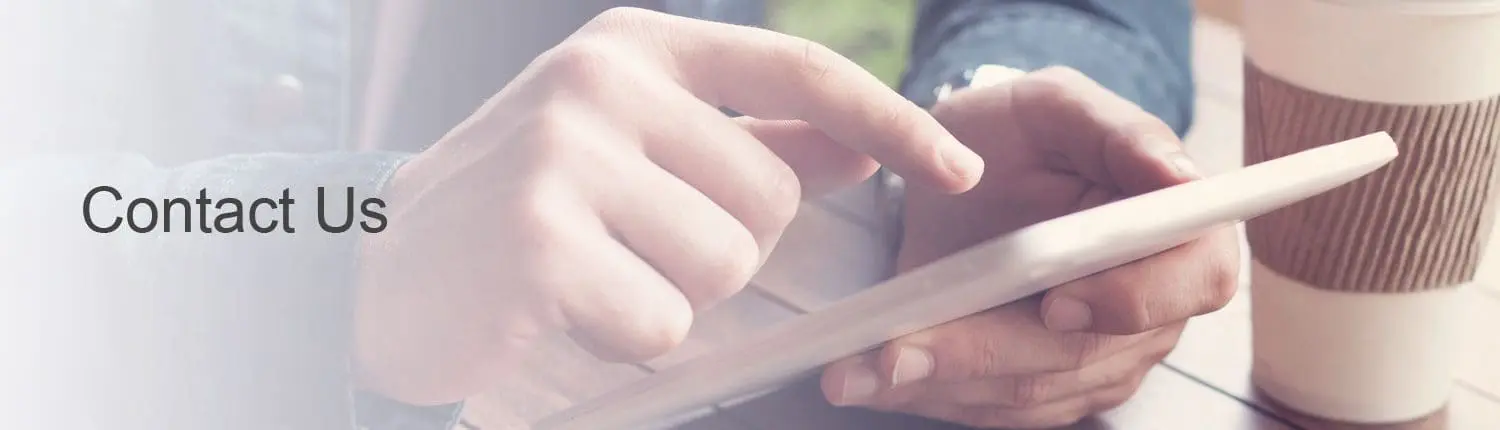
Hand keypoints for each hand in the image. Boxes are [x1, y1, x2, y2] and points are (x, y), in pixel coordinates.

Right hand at [350, 7, 984, 404]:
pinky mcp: (539, 239)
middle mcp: (601, 83)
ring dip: (675, 296)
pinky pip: (662, 322)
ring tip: (597, 274)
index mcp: (634, 49)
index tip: (956, 165)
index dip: (892, 119)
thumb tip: (856, 144)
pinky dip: (627, 339)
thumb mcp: (629, 147)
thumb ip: (744, 142)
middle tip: (634, 246)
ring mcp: (564, 155)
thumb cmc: (522, 209)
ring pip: (723, 263)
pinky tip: (567, 310)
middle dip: (723, 247)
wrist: (379, 268)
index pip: (799, 72)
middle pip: (768, 198)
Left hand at [820, 67, 1239, 427]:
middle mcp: (1156, 306)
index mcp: (1181, 230)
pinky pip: (994, 409)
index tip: (1054, 302)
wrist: (963, 173)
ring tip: (863, 365)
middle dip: (986, 352)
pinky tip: (872, 376)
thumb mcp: (1055, 105)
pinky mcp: (1048, 389)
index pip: (1194, 280)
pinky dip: (930, 393)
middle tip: (900, 349)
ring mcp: (1104, 357)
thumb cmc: (1018, 133)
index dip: (1130, 300)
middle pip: (1087, 353)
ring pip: (1030, 392)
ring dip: (942, 381)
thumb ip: (1117, 128)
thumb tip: (1176, 173)